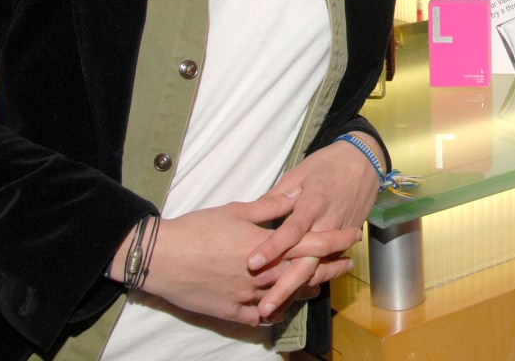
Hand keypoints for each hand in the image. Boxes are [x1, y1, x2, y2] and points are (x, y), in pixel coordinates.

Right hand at [110, 197, 360, 325]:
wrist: (162, 258)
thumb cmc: (198, 228)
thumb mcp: (236, 210)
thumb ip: (270, 206)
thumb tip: (295, 197)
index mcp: (266, 246)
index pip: (311, 243)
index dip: (335, 240)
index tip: (352, 236)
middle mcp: (262, 275)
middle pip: (306, 272)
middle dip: (330, 267)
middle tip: (346, 263)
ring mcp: (248, 297)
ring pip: (288, 297)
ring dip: (308, 289)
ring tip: (322, 284)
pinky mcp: (232, 313)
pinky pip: (262, 317)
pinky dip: (277, 311)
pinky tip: (285, 307)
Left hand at [246, 134, 381, 319]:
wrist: (365, 162)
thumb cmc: (327, 164)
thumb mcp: (299, 173)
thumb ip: (277, 196)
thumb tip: (253, 212)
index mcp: (313, 202)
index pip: (292, 230)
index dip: (273, 247)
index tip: (252, 263)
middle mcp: (327, 223)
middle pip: (306, 261)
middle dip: (284, 287)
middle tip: (263, 309)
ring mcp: (339, 235)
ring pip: (318, 269)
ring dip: (297, 291)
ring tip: (275, 311)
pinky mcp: (345, 241)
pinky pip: (327, 265)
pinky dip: (311, 283)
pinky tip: (293, 299)